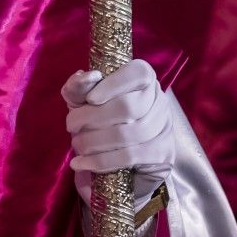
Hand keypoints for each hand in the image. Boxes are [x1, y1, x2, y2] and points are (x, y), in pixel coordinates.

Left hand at [62, 60, 174, 208]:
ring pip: (126, 134)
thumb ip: (78, 86)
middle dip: (92, 118)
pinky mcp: (162, 155)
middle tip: (72, 126)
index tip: (89, 99)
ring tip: (77, 144)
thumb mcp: (82, 101)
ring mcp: (164, 129)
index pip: (138, 73)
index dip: (113, 85)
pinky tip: (81, 163)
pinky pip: (128, 157)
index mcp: (144, 80)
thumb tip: (87, 76)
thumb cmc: (98, 121)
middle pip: (127, 107)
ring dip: (93, 141)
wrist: (118, 161)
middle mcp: (159, 101)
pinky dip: (100, 161)